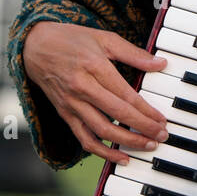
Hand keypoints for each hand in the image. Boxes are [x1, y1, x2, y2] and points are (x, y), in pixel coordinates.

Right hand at [22, 21, 169, 163]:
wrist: (34, 46)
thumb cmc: (71, 40)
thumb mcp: (104, 38)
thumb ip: (133, 53)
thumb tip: (160, 63)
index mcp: (94, 66)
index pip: (125, 95)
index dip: (146, 111)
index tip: (162, 120)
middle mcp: (82, 87)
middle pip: (117, 114)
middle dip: (143, 128)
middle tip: (162, 136)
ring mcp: (71, 104)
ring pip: (101, 130)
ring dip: (127, 142)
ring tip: (147, 146)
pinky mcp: (65, 114)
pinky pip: (84, 139)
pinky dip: (103, 151)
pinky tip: (121, 157)